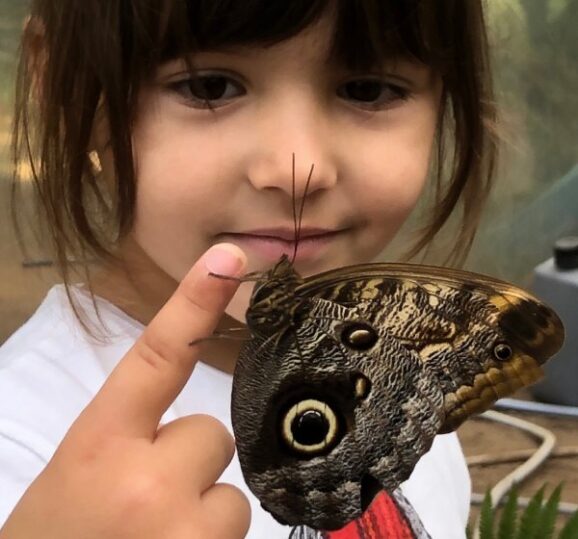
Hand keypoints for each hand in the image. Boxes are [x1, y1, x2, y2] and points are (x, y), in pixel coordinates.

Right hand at [0, 244, 250, 538]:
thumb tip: (195, 426)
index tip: (229, 259)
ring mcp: (184, 530)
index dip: (194, 303)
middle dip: (191, 463)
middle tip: (148, 504)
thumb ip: (128, 441)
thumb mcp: (74, 480)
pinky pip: (235, 535)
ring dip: (202, 515)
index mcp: (96, 445)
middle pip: (211, 435)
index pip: (156, 356)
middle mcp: (144, 480)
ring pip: (230, 494)